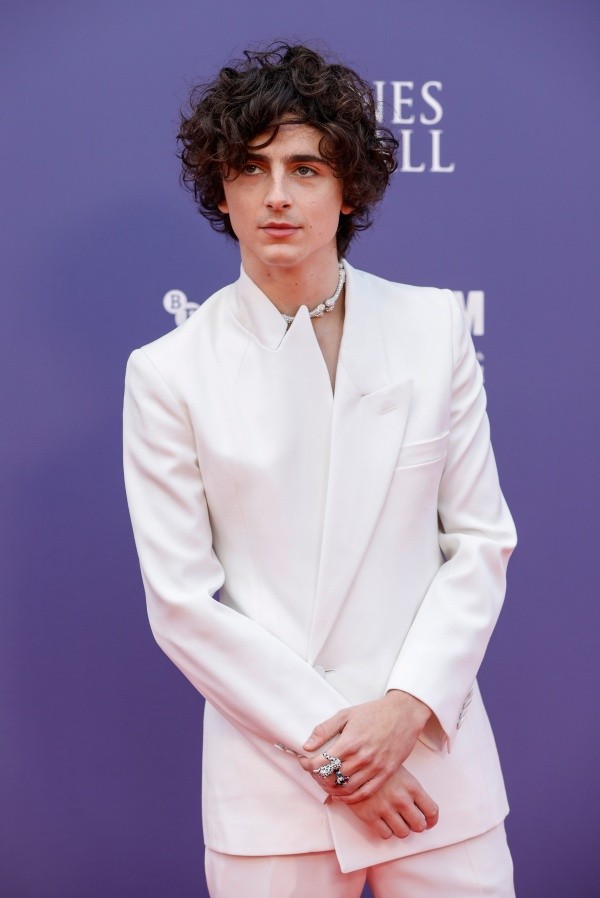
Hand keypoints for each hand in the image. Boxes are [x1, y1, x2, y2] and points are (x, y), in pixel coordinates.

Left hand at [298, 690, 430, 801]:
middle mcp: (361, 758)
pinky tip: (342, 794)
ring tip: (326, 783)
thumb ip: (324, 729)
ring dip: (332, 789)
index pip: (321, 763)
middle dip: (318, 777)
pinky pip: (365, 792)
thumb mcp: (346, 714)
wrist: (403, 714)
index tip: (304, 762)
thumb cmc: (374, 712)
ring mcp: (374, 768)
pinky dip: (351, 798)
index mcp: (349, 743)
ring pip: (347, 789)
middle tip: (314, 773)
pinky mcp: (385, 773)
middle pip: (332, 778)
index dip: (308, 766)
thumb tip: (307, 745)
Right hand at [342, 766, 438, 840]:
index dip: (431, 820)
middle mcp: (401, 799)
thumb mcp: (399, 771)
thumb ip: (411, 790)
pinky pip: (385, 835)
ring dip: (400, 828)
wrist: (349, 763)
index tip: (428, 822)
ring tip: (394, 819)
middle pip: (419, 825)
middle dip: (415, 825)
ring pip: (403, 833)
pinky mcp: (369, 816)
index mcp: (411, 786)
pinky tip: (382, 820)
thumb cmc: (377, 766)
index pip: (432, 811)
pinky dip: (386, 831)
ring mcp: (385, 808)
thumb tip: (422, 808)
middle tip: (409, 820)